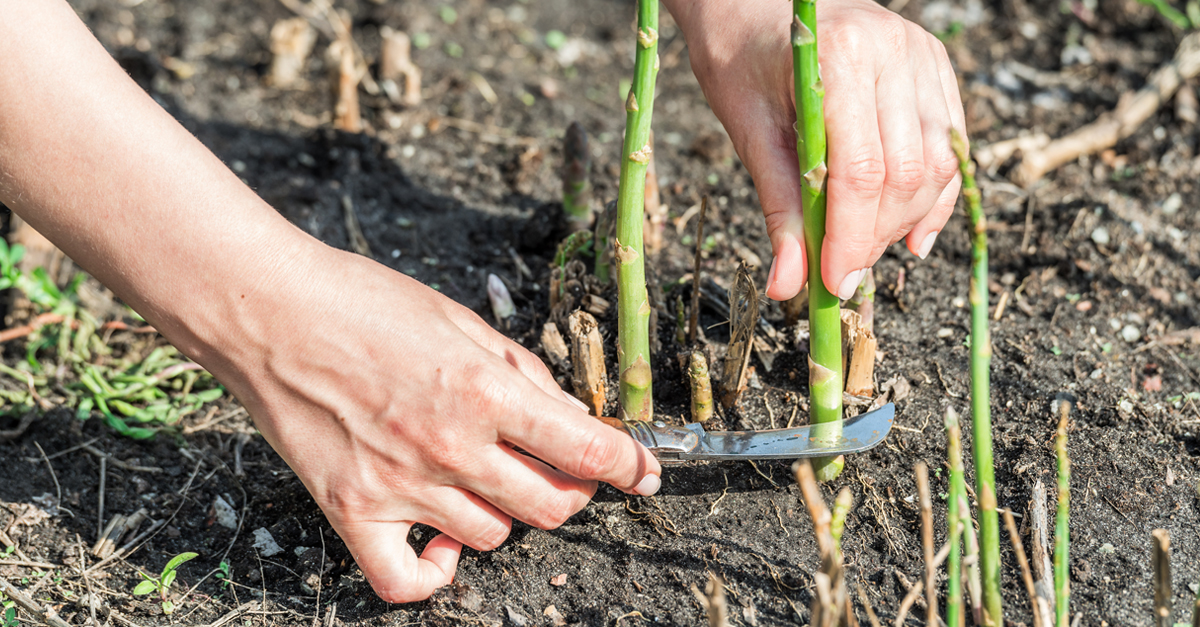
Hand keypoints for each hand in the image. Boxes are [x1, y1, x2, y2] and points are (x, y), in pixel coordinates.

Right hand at [204, 246, 661, 601]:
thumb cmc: (362, 301)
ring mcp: (402, 484)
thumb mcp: (461, 318)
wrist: (269, 309)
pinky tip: (441, 543)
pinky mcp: (352, 510)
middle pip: (552, 506)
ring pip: (493, 537)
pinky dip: (435, 573)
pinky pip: (407, 581)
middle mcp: (452, 445)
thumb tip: (567, 413)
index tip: (644, 472)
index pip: (587, 449)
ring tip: (483, 482)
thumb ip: (520, 371)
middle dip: (572, 492)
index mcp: (486, 390)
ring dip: (505, 514)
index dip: (631, 465)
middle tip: (559, 472)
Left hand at [665, 0, 965, 300]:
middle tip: (842, 270)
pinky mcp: (935, 67)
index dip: (852, 237)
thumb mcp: (747, 130)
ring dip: (904, 220)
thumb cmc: (742, 57)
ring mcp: (922, 56)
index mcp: (842, 58)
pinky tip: (909, 234)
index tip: (834, 282)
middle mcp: (895, 51)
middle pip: (907, 173)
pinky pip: (951, 146)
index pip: (862, 171)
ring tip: (864, 245)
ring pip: (938, 164)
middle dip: (876, 235)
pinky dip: (934, 197)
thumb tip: (789, 285)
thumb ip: (778, 207)